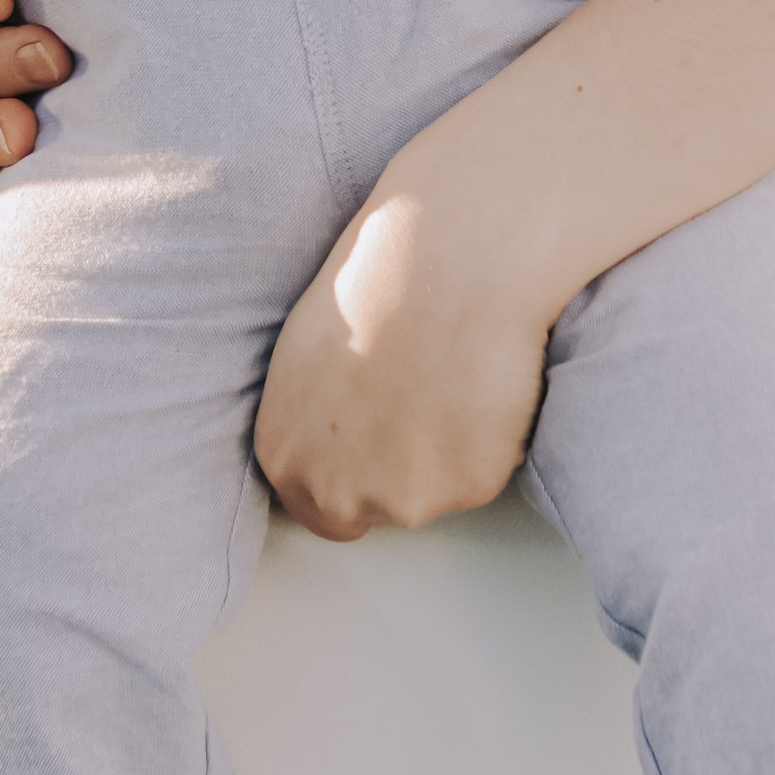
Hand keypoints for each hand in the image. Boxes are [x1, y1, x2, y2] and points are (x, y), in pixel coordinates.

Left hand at [255, 160, 554, 539]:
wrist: (444, 262)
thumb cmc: (374, 285)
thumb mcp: (304, 357)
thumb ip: (312, 417)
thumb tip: (334, 429)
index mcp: (284, 457)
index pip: (317, 512)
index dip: (354, 477)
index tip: (380, 443)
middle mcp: (335, 491)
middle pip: (377, 508)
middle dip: (400, 468)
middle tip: (424, 398)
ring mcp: (404, 497)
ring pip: (435, 490)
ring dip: (447, 451)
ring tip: (452, 374)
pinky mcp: (469, 488)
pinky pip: (486, 470)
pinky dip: (490, 437)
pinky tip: (481, 379)